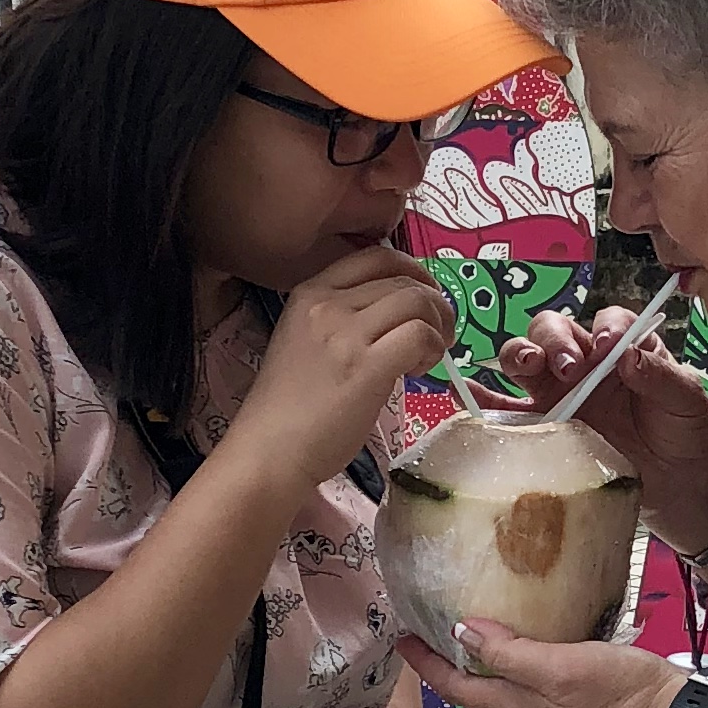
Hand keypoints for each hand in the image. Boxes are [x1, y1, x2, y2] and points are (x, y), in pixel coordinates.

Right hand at [236, 247, 455, 495]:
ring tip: (428, 358)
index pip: (376, 255)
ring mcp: (345, 334)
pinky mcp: (365, 366)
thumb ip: (344, 323)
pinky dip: (433, 349)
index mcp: (309, 293)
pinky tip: (418, 372)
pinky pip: (420, 335)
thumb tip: (394, 322)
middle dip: (434, 304)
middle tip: (439, 336)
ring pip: (418, 302)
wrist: (269, 452)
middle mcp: (327, 304)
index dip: (413, 271)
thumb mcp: (306, 344)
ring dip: (437, 327)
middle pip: (404, 279)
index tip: (423, 300)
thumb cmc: (288, 410)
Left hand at [401, 623, 688, 707]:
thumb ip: (508, 652)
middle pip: (474, 690)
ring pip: (502, 689)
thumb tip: (462, 634)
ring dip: (481, 665)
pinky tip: (523, 649)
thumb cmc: (616, 687)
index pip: (455, 686)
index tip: (403, 639)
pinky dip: (513, 668)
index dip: (426, 664)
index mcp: (516, 706)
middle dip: (447, 664)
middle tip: (430, 633)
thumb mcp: (557, 663)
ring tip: (472, 634)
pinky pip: (529, 688)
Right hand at [497, 307, 707, 547]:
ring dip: (519, 356)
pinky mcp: (545, 429)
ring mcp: (561, 395)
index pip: (607, 321)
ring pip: (525, 360)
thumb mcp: (688, 402)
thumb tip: (627, 356)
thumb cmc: (688, 436)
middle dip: (554, 340)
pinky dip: (482, 399)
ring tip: (527, 367)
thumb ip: (663, 376)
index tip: (608, 346)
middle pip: (554, 331)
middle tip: (568, 366)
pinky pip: (507, 410)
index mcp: (624, 349)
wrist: (683, 493)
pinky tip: (463, 391)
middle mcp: (587, 364)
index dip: (604, 327)